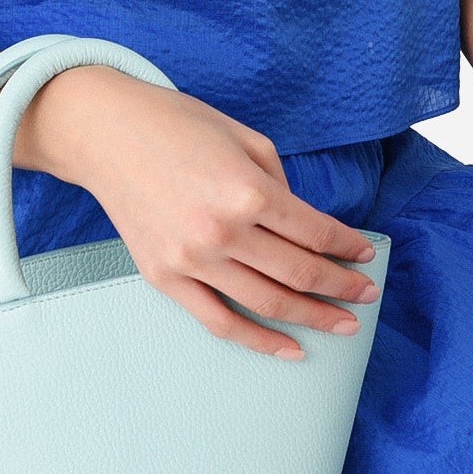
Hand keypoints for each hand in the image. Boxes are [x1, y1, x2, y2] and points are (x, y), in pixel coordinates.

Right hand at [12, 64, 380, 358]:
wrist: (107, 134)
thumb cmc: (177, 125)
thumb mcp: (245, 137)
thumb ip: (279, 182)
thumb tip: (305, 224)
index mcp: (248, 190)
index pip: (316, 232)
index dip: (348, 247)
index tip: (365, 256)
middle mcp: (224, 231)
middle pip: (300, 274)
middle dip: (341, 288)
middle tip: (365, 296)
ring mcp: (193, 260)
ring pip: (268, 304)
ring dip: (313, 317)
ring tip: (343, 325)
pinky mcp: (166, 278)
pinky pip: (220, 321)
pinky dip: (259, 340)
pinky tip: (290, 348)